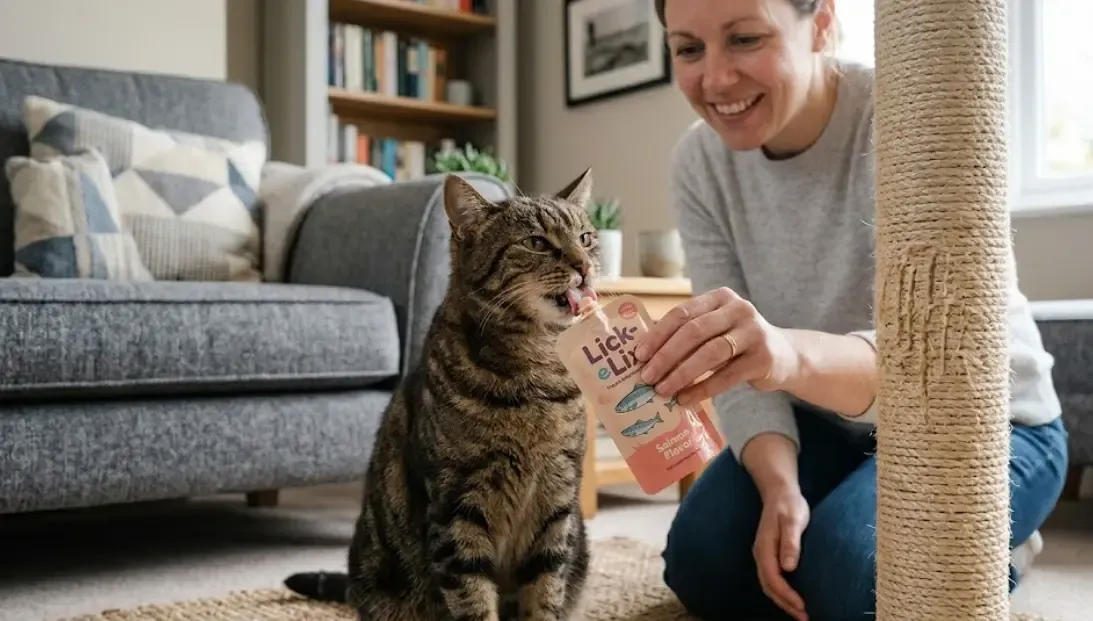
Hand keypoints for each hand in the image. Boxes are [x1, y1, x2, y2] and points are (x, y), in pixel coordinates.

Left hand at [633, 287, 798, 404]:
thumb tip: (643, 355)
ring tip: (662, 390)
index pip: (682, 313)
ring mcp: (753, 333)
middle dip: (666, 356)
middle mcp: (739, 309)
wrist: (785, 356)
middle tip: (646, 376)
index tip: (638, 355)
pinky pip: (726, 376)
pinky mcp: (763, 358)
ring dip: (681, 374)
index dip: (658, 334)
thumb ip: (687, 335)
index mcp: (720, 298)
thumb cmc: (737, 343)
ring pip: (710, 353)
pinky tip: (685, 399)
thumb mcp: (715, 329)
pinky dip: (702, 389)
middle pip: (694, 332)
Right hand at [754, 486, 809, 620]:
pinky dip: (781, 592)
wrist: (779, 491)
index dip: (787, 595)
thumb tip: (789, 567)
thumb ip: (791, 542)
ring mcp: (763, 555)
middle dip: (785, 604)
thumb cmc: (789, 504)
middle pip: (769, 586)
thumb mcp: (793, 520)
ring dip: (783, 601)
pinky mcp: (769, 554)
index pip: (773, 578)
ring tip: (800, 613)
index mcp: (765, 547)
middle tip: (804, 617)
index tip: (802, 607)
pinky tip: (794, 597)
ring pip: (769, 584)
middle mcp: (760, 554)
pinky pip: (772, 578)